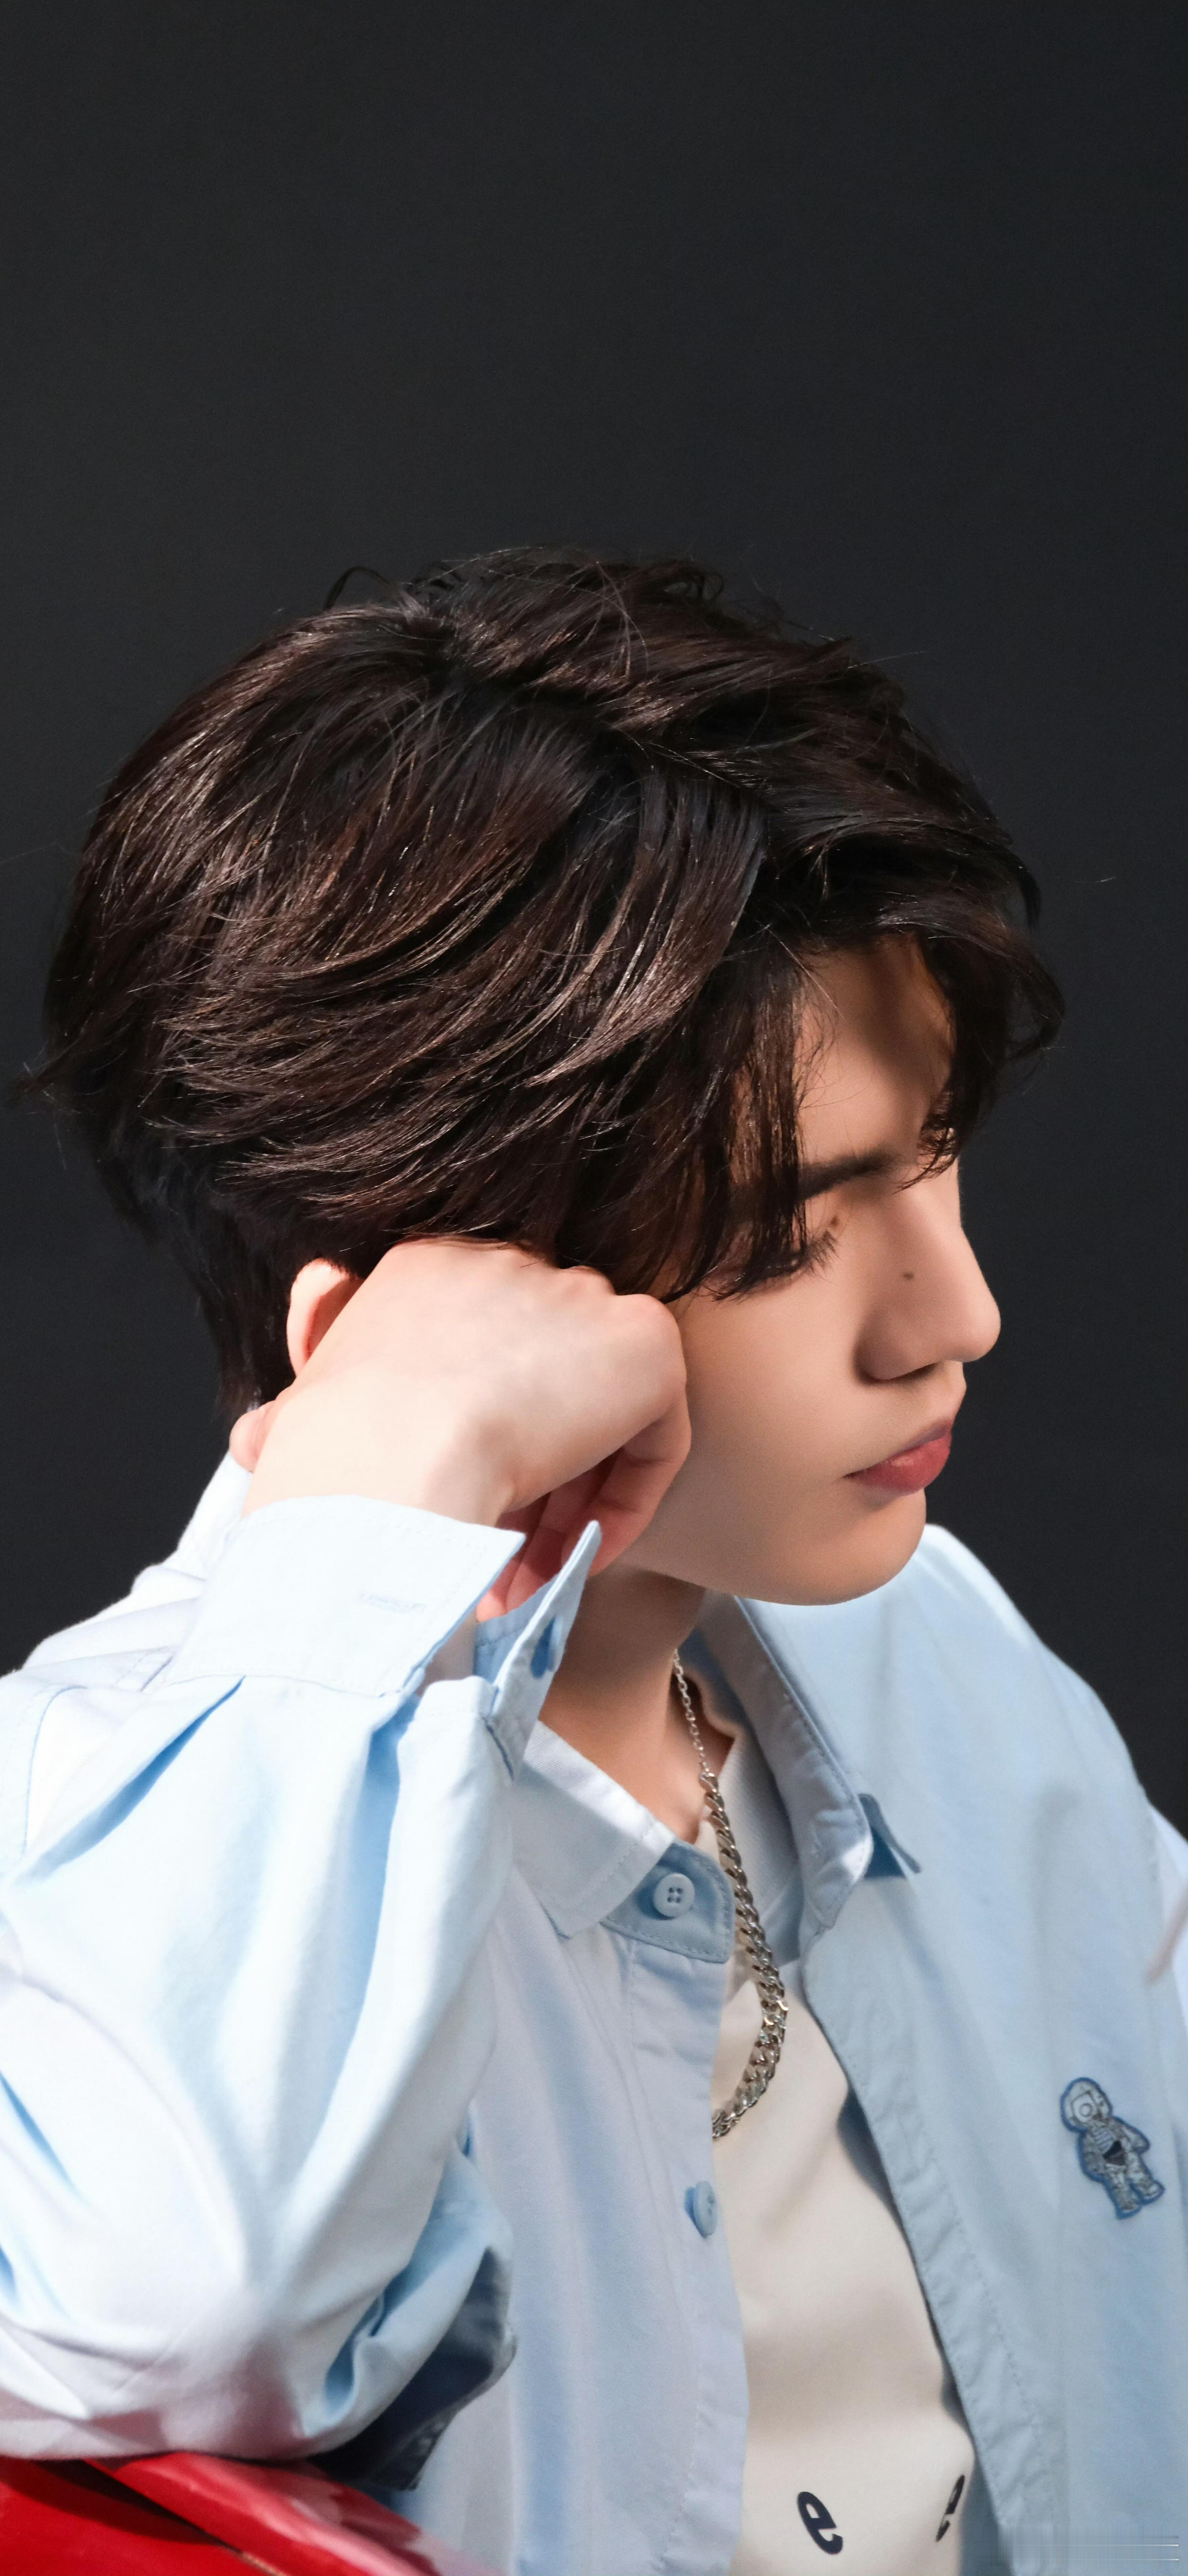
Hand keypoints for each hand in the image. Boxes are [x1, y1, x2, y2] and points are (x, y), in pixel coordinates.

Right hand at [231, 1242, 689, 1611]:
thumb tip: (276, 1407)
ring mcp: (583, 1297)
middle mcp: (509, 1262)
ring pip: (597, 1412)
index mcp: (427, 1268)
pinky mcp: (645, 1344)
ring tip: (529, 1576)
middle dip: (527, 1477)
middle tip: (501, 1554)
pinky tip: (574, 1555)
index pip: (479, 1352)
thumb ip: (307, 1390)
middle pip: (542, 1379)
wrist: (384, 1461)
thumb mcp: (301, 1408)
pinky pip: (656, 1433)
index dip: (473, 1437)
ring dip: (568, 1504)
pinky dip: (625, 1501)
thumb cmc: (328, 1455)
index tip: (454, 1499)